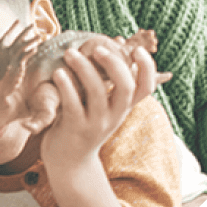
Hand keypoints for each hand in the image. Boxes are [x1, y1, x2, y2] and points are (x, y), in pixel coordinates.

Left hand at [41, 41, 137, 171]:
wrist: (69, 162)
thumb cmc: (83, 123)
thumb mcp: (102, 105)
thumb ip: (108, 82)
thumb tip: (117, 45)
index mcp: (123, 106)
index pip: (147, 87)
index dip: (148, 67)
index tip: (137, 50)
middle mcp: (114, 115)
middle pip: (127, 87)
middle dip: (114, 64)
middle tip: (97, 48)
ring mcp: (96, 124)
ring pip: (97, 92)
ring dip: (84, 68)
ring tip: (70, 53)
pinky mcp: (75, 129)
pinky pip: (73, 105)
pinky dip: (66, 86)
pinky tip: (58, 73)